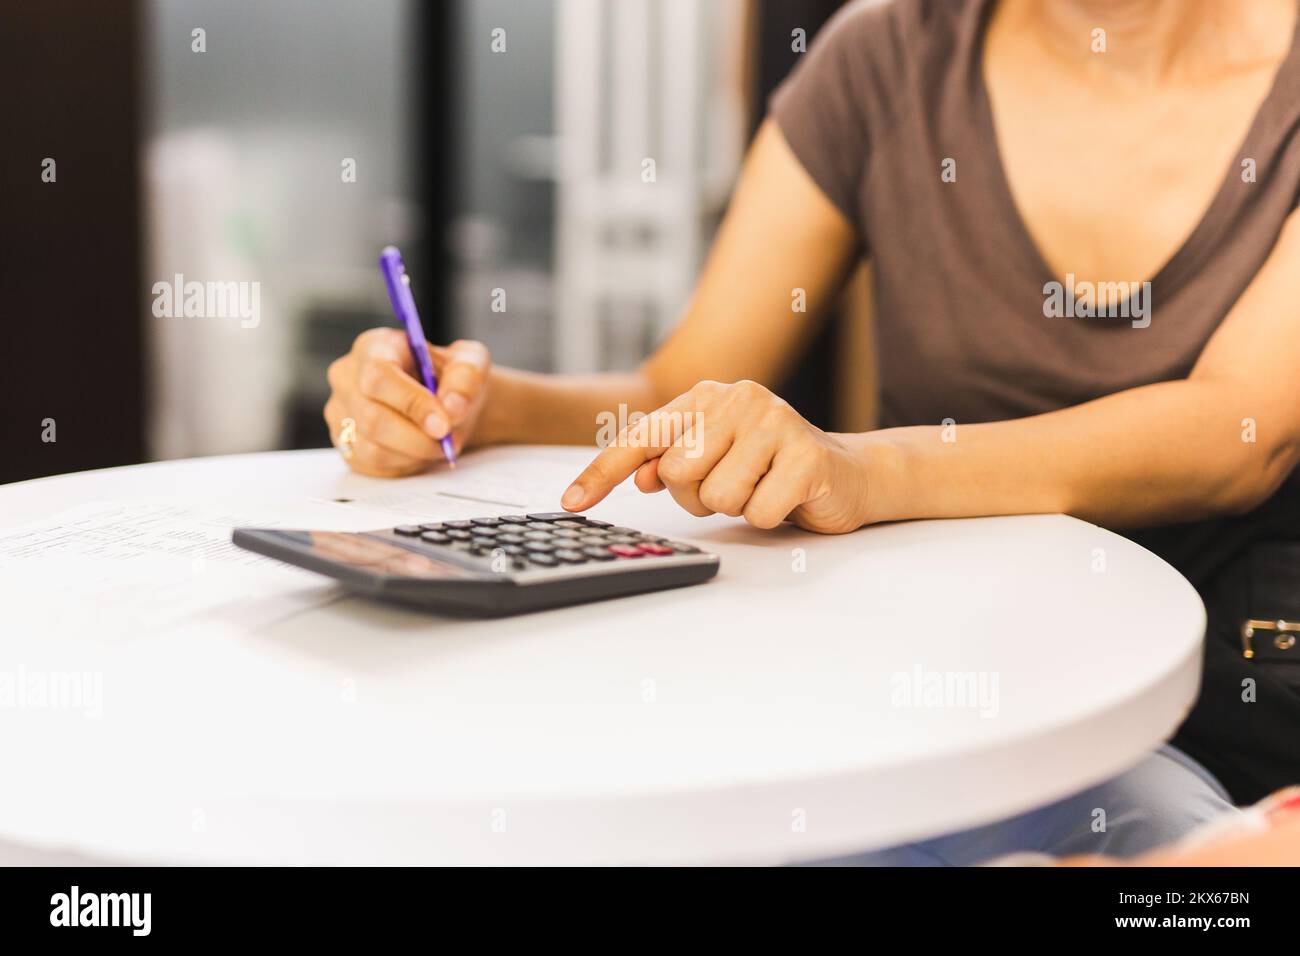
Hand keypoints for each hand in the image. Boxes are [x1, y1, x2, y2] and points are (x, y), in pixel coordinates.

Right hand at [324, 328, 490, 476]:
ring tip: (440, 445)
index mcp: (373, 347)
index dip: (411, 403)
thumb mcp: (470, 364)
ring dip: (415, 453)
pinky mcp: (346, 445)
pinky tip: (420, 451)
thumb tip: (451, 409)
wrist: (446, 403)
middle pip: (372, 417)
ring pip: (371, 448)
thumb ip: (465, 379)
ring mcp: (340, 413)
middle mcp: (346, 378)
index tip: (444, 423)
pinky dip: (405, 464)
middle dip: (419, 437)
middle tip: (450, 441)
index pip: (378, 376)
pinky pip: (372, 465)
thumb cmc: (451, 378)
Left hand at [561, 380, 871, 532]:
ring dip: (737, 508)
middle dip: (698, 496)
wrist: (847, 473)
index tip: (571, 502)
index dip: (603, 472)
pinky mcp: (806, 455)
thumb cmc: (769, 469)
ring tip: (761, 489)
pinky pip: (757, 512)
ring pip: (716, 497)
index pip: (642, 436)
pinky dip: (768, 518)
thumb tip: (641, 475)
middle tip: (733, 486)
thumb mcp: (712, 462)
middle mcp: (738, 398)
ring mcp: (775, 422)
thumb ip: (671, 463)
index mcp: (706, 397)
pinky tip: (786, 497)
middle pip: (676, 474)